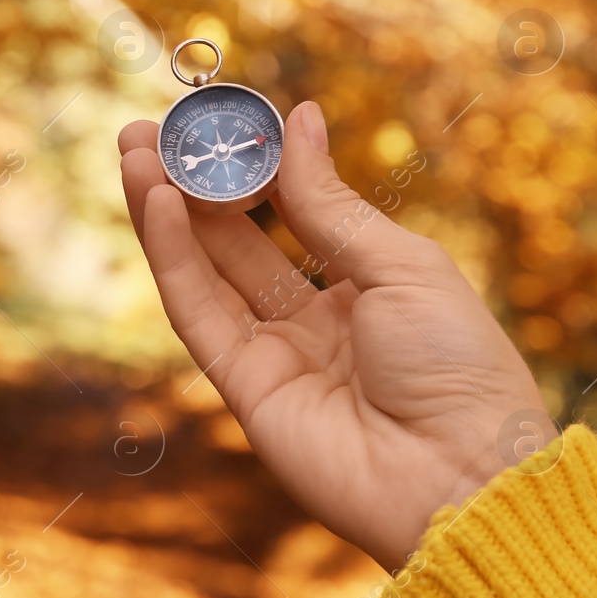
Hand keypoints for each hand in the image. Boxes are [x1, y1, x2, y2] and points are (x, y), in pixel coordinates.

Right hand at [119, 102, 544, 570]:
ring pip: (204, 271)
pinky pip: (197, 313)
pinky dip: (172, 257)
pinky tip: (158, 202)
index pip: (292, 212)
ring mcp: (274, 356)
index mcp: (367, 287)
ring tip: (133, 151)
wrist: (462, 481)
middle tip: (147, 131)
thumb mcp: (400, 266)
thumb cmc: (458, 368)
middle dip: (191, 184)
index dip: (252, 166)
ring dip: (164, 210)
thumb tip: (298, 116)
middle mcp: (314, 320)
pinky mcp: (242, 389)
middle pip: (234, 240)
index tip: (220, 118)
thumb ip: (329, 202)